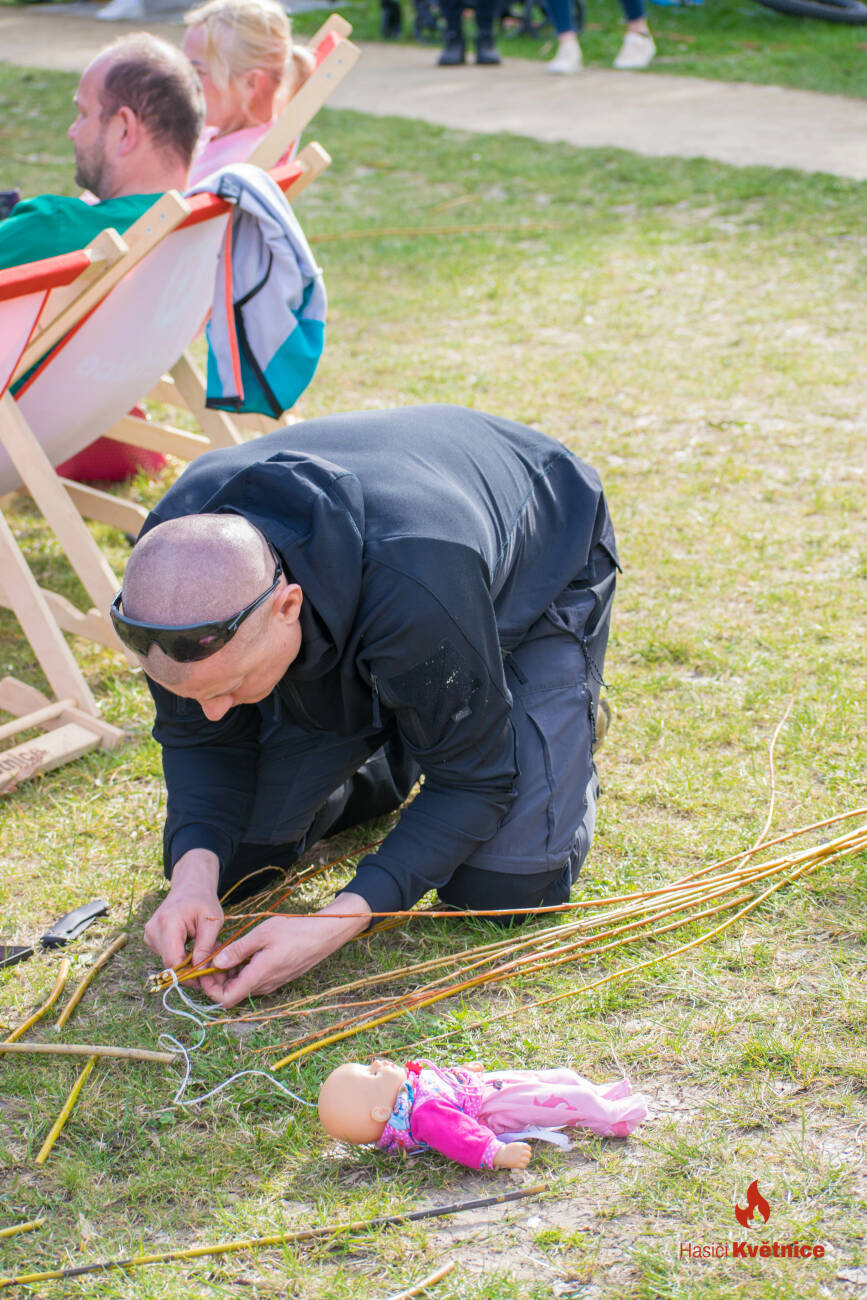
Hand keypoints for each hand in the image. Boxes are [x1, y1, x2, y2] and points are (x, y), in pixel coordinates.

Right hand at [143, 850, 221, 972]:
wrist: (189, 886)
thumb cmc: (203, 901)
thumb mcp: (212, 922)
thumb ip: (205, 947)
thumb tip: (200, 971)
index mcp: (168, 923)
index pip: (173, 960)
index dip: (188, 974)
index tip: (205, 980)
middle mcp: (153, 930)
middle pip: (170, 962)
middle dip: (190, 968)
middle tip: (210, 964)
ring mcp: (149, 934)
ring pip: (168, 960)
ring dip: (186, 961)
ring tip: (203, 949)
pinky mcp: (150, 938)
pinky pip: (166, 954)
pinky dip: (180, 955)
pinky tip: (191, 946)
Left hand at [199, 891, 371, 1007]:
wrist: (324, 934)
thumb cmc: (295, 931)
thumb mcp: (262, 934)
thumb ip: (238, 950)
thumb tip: (217, 963)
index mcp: (258, 976)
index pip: (225, 999)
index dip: (209, 989)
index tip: (204, 969)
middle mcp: (264, 985)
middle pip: (231, 993)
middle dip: (216, 978)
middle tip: (210, 955)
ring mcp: (272, 982)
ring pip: (242, 985)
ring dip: (229, 973)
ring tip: (224, 949)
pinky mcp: (277, 976)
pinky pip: (254, 979)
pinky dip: (242, 969)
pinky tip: (242, 951)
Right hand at [493, 1142, 531, 1169]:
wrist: (501, 1155)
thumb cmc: (508, 1150)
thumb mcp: (514, 1145)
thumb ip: (521, 1146)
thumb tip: (529, 1150)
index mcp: (519, 1146)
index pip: (529, 1148)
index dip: (528, 1150)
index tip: (525, 1152)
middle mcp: (520, 1151)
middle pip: (529, 1154)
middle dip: (527, 1156)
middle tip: (524, 1158)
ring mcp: (519, 1158)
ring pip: (527, 1160)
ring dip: (526, 1161)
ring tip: (522, 1162)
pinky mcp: (517, 1164)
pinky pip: (524, 1166)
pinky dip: (523, 1165)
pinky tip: (520, 1165)